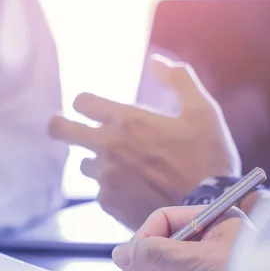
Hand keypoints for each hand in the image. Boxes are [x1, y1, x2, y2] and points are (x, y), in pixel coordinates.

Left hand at [49, 56, 240, 229]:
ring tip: (128, 168)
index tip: (92, 109)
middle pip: (60, 130)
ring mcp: (105, 177)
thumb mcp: (203, 111)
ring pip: (85, 165)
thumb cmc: (209, 158)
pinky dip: (113, 190)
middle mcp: (108, 147)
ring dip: (99, 163)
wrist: (209, 209)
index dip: (86, 104)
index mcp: (128, 120)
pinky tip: (137, 191)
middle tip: (63, 128)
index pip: (82, 102)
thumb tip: (155, 61)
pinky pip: (100, 192)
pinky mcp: (108, 203)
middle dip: (60, 126)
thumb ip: (179, 80)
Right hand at [112, 205, 251, 270]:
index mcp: (214, 222)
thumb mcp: (196, 260)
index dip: (144, 238)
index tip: (128, 261)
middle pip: (163, 249)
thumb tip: (119, 253)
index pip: (166, 220)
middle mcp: (211, 242)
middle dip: (148, 269)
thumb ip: (155, 254)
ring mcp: (209, 270)